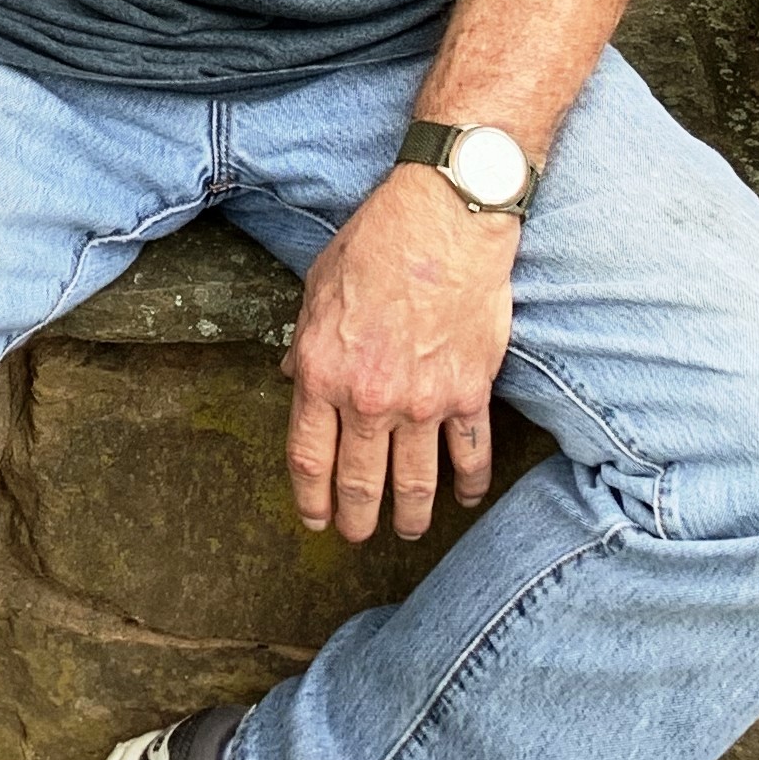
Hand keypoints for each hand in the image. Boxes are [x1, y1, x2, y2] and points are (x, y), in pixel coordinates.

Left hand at [284, 166, 513, 544]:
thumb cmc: (375, 244)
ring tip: (409, 531)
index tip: (314, 520)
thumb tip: (288, 377)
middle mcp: (370, 399)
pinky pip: (470, 454)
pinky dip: (470, 483)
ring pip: (416, 481)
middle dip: (357, 518)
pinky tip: (466, 498)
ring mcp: (423, 402)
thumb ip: (302, 343)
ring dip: (412, 515)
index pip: (308, 457)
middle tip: (358, 537)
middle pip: (360, 481)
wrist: (443, 222)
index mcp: (322, 372)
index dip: (310, 498)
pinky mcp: (469, 393)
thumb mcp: (316, 289)